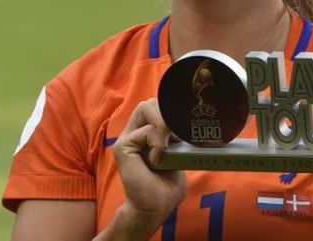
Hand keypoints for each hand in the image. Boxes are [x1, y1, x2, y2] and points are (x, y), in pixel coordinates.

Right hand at [112, 99, 185, 230]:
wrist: (152, 210)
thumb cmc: (165, 188)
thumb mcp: (177, 157)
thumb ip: (176, 140)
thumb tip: (189, 124)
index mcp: (146, 134)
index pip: (157, 106)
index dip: (171, 112)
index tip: (182, 133)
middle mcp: (134, 132)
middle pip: (150, 102)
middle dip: (168, 114)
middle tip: (176, 137)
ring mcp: (127, 139)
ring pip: (145, 107)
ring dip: (163, 123)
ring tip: (167, 145)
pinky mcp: (123, 147)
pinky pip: (145, 131)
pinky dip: (157, 142)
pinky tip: (158, 160)